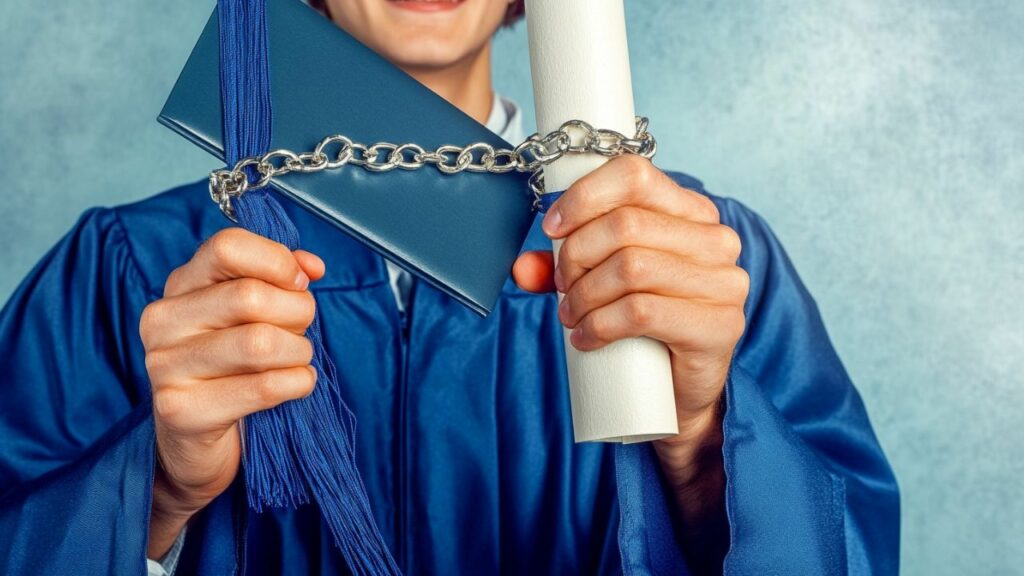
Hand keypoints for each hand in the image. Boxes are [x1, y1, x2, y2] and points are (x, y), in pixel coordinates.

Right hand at [139, 228, 323, 557]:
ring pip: (261, 343)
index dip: (277, 261)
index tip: (298, 282)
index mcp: (180, 285)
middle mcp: (163, 321)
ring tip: (295, 361)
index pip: (227, 246)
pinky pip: (263, 388)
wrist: (192, 441)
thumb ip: (279, 279)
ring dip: (298, 353)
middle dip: (297, 313)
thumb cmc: (230, 367)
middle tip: (301, 331)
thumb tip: (311, 266)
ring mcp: (165, 367)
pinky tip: (294, 385)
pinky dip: (296, 384)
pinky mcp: (181, 411)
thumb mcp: (249, 315)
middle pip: (251, 296)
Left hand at [513, 156, 744, 563]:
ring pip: (631, 267)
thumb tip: (521, 267)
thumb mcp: (600, 284)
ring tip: (572, 315)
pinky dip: (600, 324)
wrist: (680, 392)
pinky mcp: (719, 326)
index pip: (635, 173)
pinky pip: (642, 312)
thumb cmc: (642, 328)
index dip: (584, 196)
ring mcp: (724, 282)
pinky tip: (585, 338)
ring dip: (585, 293)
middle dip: (576, 256)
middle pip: (625, 224)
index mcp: (691, 212)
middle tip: (563, 287)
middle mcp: (716, 239)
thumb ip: (562, 268)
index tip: (552, 229)